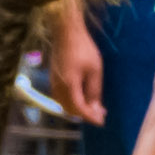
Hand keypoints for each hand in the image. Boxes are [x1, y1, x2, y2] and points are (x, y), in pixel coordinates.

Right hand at [39, 4, 102, 125]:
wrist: (66, 32)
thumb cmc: (84, 49)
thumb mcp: (95, 70)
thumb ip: (94, 91)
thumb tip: (96, 109)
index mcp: (69, 86)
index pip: (79, 110)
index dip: (91, 117)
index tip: (102, 121)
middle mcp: (58, 88)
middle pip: (70, 110)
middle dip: (84, 114)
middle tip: (99, 114)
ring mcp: (53, 83)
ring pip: (63, 104)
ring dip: (77, 109)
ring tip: (92, 106)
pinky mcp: (53, 77)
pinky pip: (60, 97)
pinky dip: (70, 101)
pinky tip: (80, 96)